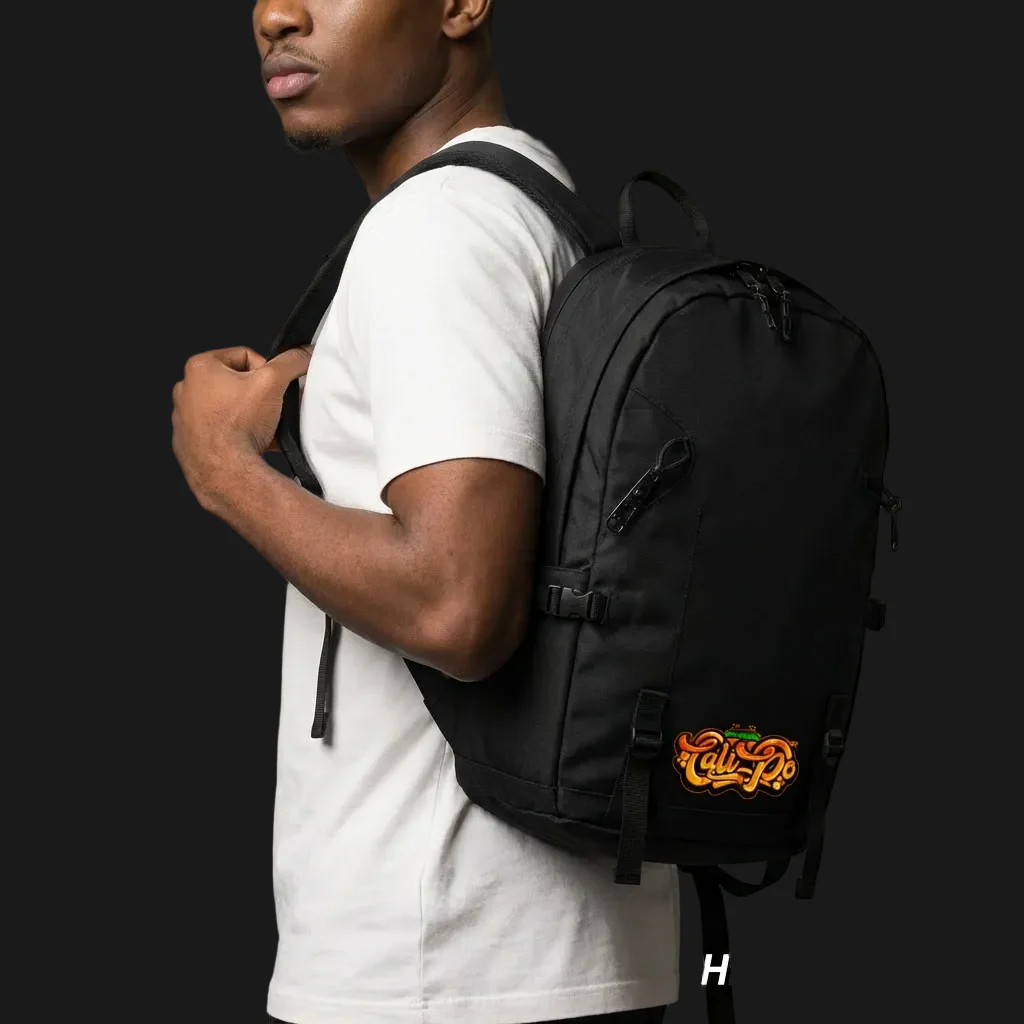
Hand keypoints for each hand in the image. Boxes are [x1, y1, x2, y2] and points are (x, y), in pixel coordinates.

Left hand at [171, 345, 311, 508]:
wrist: (224, 472)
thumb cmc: (239, 425)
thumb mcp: (273, 382)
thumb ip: (291, 361)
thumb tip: (303, 352)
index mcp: (199, 367)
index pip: (245, 357)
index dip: (266, 372)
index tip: (272, 389)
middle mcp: (186, 390)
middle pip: (236, 383)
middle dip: (256, 395)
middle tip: (268, 409)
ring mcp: (184, 418)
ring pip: (228, 408)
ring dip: (246, 415)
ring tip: (259, 429)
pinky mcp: (188, 442)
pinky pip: (218, 431)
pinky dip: (235, 434)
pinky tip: (248, 443)